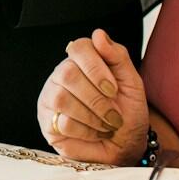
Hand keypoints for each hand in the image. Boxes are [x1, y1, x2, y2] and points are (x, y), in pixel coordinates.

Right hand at [38, 28, 150, 163]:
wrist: (125, 145)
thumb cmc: (128, 113)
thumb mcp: (131, 83)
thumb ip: (117, 56)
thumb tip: (98, 34)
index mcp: (82, 61)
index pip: (79, 48)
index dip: (96, 67)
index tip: (113, 89)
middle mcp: (62, 75)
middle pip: (68, 73)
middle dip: (96, 98)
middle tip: (113, 114)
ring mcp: (50, 98)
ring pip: (62, 99)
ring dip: (92, 116)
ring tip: (106, 124)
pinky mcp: (47, 122)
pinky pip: (62, 122)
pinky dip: (86, 132)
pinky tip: (93, 134)